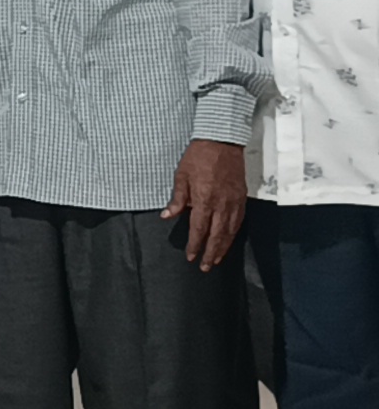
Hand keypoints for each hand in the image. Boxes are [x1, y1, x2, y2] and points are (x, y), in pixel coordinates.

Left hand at [163, 139, 245, 270]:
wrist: (221, 141)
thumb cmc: (197, 157)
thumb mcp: (180, 176)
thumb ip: (177, 199)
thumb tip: (167, 216)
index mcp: (204, 200)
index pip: (199, 229)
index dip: (195, 245)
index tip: (191, 257)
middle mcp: (222, 205)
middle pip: (217, 235)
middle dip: (211, 253)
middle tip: (206, 267)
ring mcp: (234, 202)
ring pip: (231, 231)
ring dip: (224, 247)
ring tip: (217, 259)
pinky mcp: (242, 198)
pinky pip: (239, 221)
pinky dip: (234, 234)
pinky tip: (229, 239)